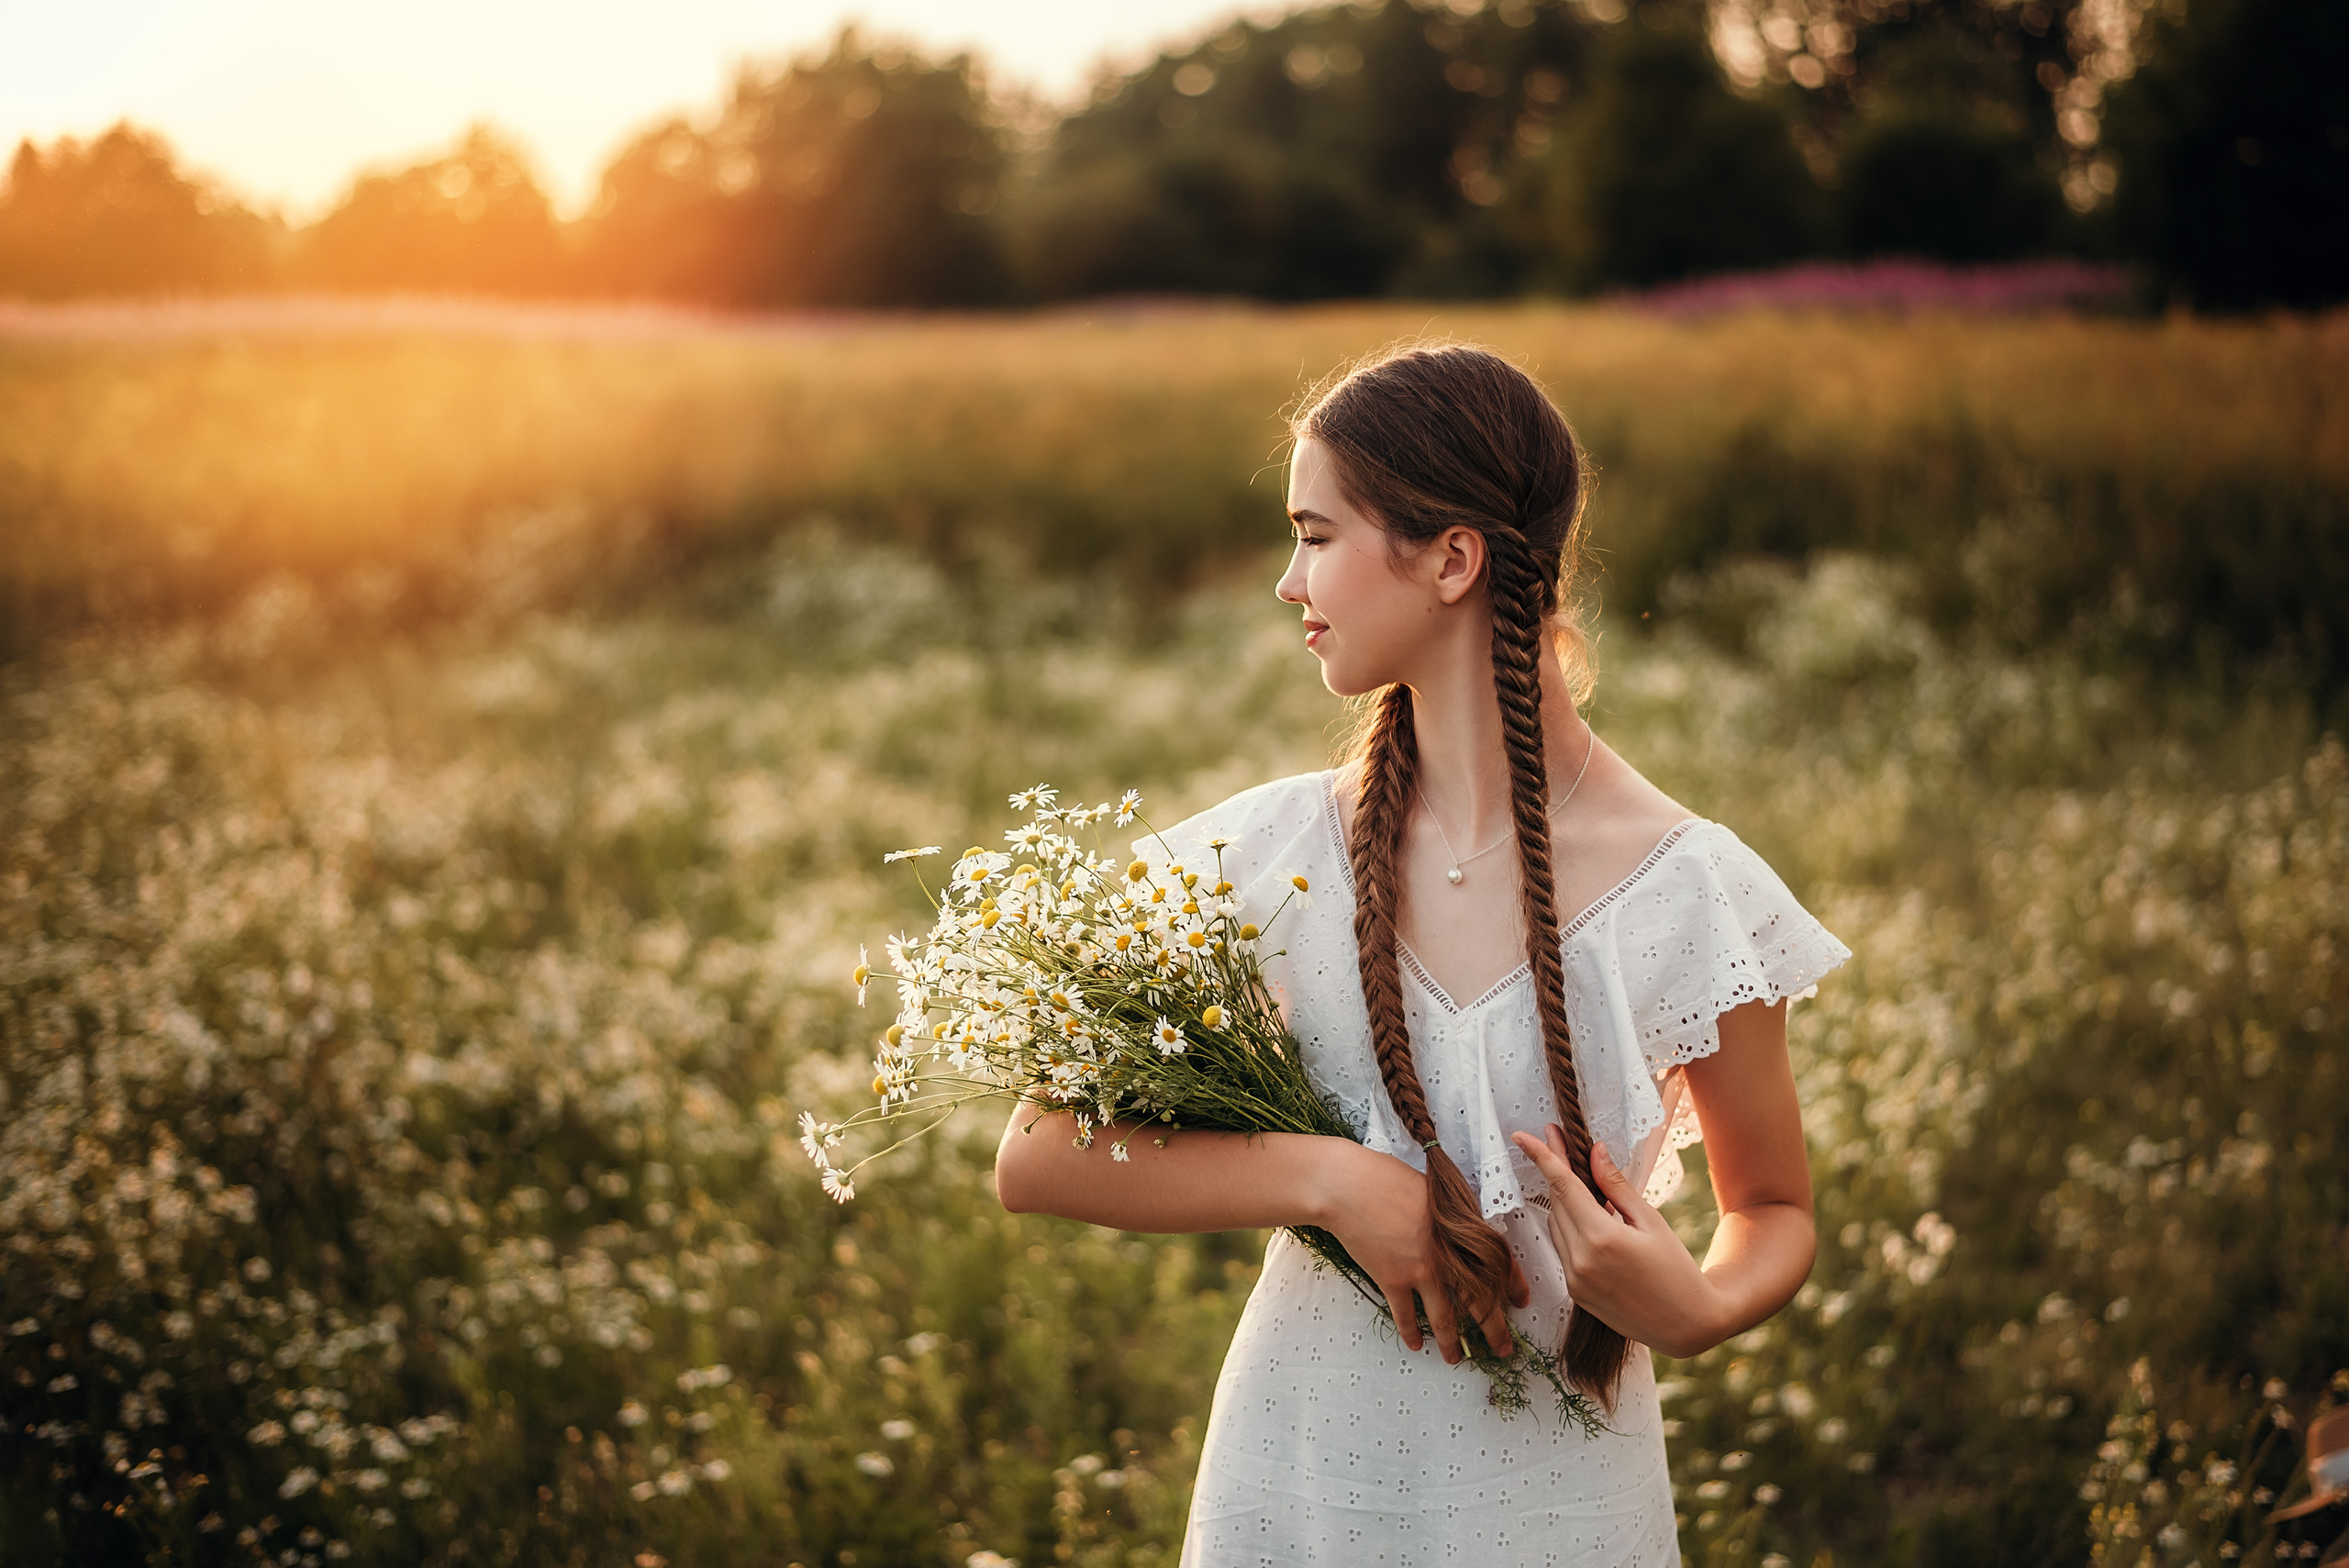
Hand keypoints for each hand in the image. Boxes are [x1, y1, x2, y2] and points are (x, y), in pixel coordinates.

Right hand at [1317, 1143, 1530, 1365]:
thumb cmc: (1388, 1178)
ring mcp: (1421, 1271)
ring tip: (1455, 1358)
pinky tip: (1415, 1344)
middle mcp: (1448, 1256)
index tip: (1520, 1302)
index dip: (1513, 1285)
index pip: (1500, 1263)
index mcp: (1461, 1230)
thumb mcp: (1435, 1191)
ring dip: (1451, 1343)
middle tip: (1503, 1350)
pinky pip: (1406, 1316)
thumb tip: (1461, 1232)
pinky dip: (1411, 1333)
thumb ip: (1452, 1216)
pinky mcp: (1393, 1280)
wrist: (1350, 1187)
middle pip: (1479, 1301)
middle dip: (1494, 1330)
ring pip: (1444, 1318)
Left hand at [1509, 1124, 1724, 1359]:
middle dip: (1557, 1172)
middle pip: (1557, 1202)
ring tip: (1592, 1190)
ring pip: (1556, 1225)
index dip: (1542, 1156)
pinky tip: (1594, 1223)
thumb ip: (1616, 1186)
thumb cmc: (1676, 1269)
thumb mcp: (1650, 1221)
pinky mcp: (1575, 1293)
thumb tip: (1595, 1151)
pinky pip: (1562, 1249)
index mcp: (1601, 1238)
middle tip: (1563, 1144)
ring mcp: (1574, 1279)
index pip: (1562, 1186)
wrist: (1686, 1324)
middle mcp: (1580, 1260)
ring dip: (1566, 1202)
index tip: (1521, 1136)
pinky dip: (1571, 1229)